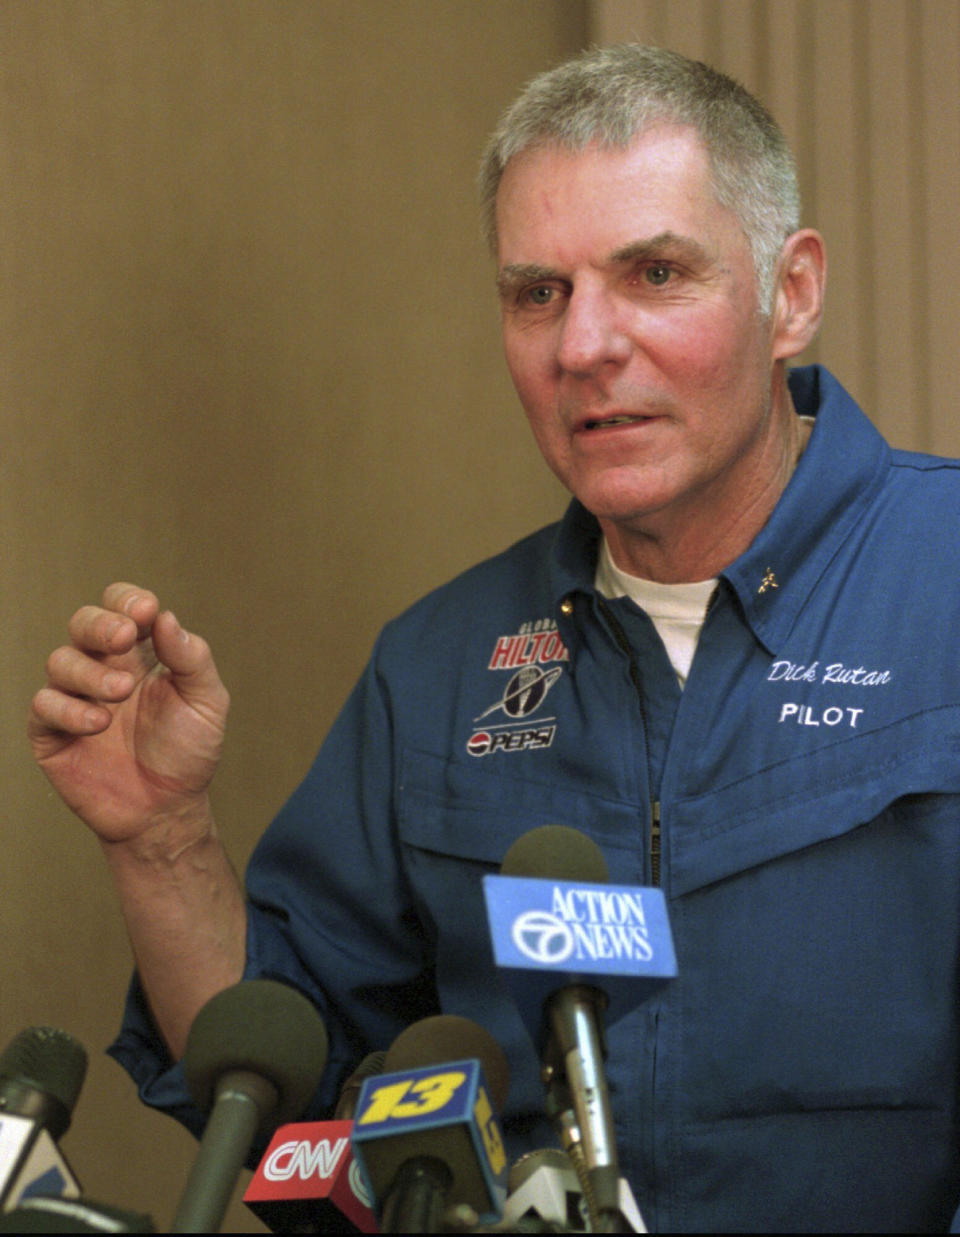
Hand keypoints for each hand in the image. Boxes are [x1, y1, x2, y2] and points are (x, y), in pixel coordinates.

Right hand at [29, 583, 229, 845]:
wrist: (166, 810)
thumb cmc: (187, 752)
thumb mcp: (206, 703)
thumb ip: (192, 659)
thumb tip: (167, 618)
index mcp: (140, 653)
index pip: (122, 607)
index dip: (127, 601)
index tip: (146, 610)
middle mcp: (103, 668)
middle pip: (84, 623)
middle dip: (101, 624)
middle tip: (124, 637)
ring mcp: (75, 698)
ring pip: (60, 661)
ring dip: (90, 671)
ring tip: (121, 692)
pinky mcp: (52, 732)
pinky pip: (44, 706)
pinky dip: (69, 709)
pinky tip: (99, 723)